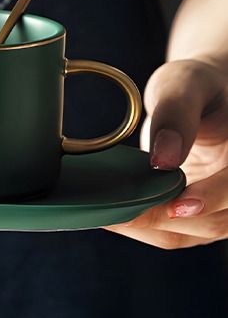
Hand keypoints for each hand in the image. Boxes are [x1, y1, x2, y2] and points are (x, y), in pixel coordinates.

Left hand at [105, 58, 227, 248]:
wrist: (198, 98)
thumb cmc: (196, 85)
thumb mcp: (186, 83)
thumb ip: (176, 114)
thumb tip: (163, 159)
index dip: (210, 198)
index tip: (177, 205)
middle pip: (210, 221)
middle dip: (160, 217)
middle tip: (111, 208)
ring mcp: (218, 209)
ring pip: (185, 234)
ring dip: (142, 226)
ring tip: (101, 211)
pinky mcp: (195, 218)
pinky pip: (169, 232)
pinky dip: (138, 225)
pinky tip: (108, 211)